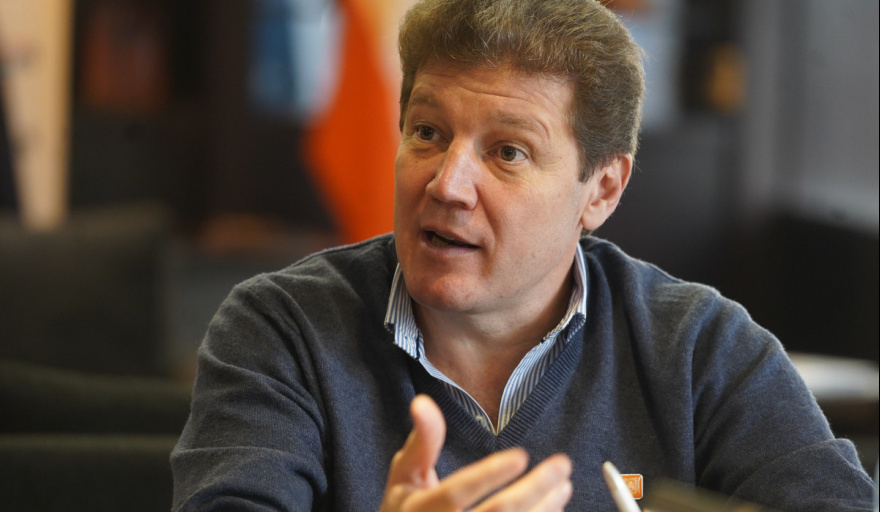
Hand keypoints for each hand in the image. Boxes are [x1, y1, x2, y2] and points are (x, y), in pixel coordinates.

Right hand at [379, 395, 572, 510]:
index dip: (489, 475)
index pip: (456, 492)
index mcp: (419, 510)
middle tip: (563, 465)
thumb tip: (424, 402)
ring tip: (564, 485)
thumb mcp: (404, 475)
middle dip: (535, 488)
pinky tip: (553, 508)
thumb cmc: (406, 511)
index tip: (522, 456)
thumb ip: (422, 441)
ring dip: (545, 508)